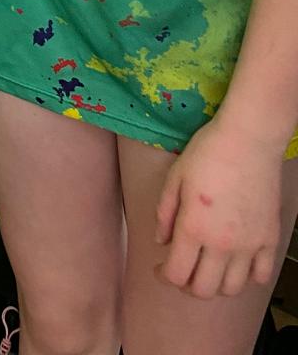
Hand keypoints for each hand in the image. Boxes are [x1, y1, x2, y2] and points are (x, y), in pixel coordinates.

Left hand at [156, 119, 282, 298]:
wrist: (248, 139)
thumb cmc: (207, 152)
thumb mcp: (175, 178)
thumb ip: (164, 214)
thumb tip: (161, 241)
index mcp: (194, 228)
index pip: (176, 274)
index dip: (164, 276)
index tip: (159, 267)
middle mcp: (222, 244)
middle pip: (203, 289)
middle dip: (187, 285)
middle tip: (182, 268)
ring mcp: (249, 245)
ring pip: (232, 288)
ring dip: (216, 285)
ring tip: (208, 267)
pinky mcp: (269, 239)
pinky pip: (261, 275)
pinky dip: (247, 277)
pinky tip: (236, 262)